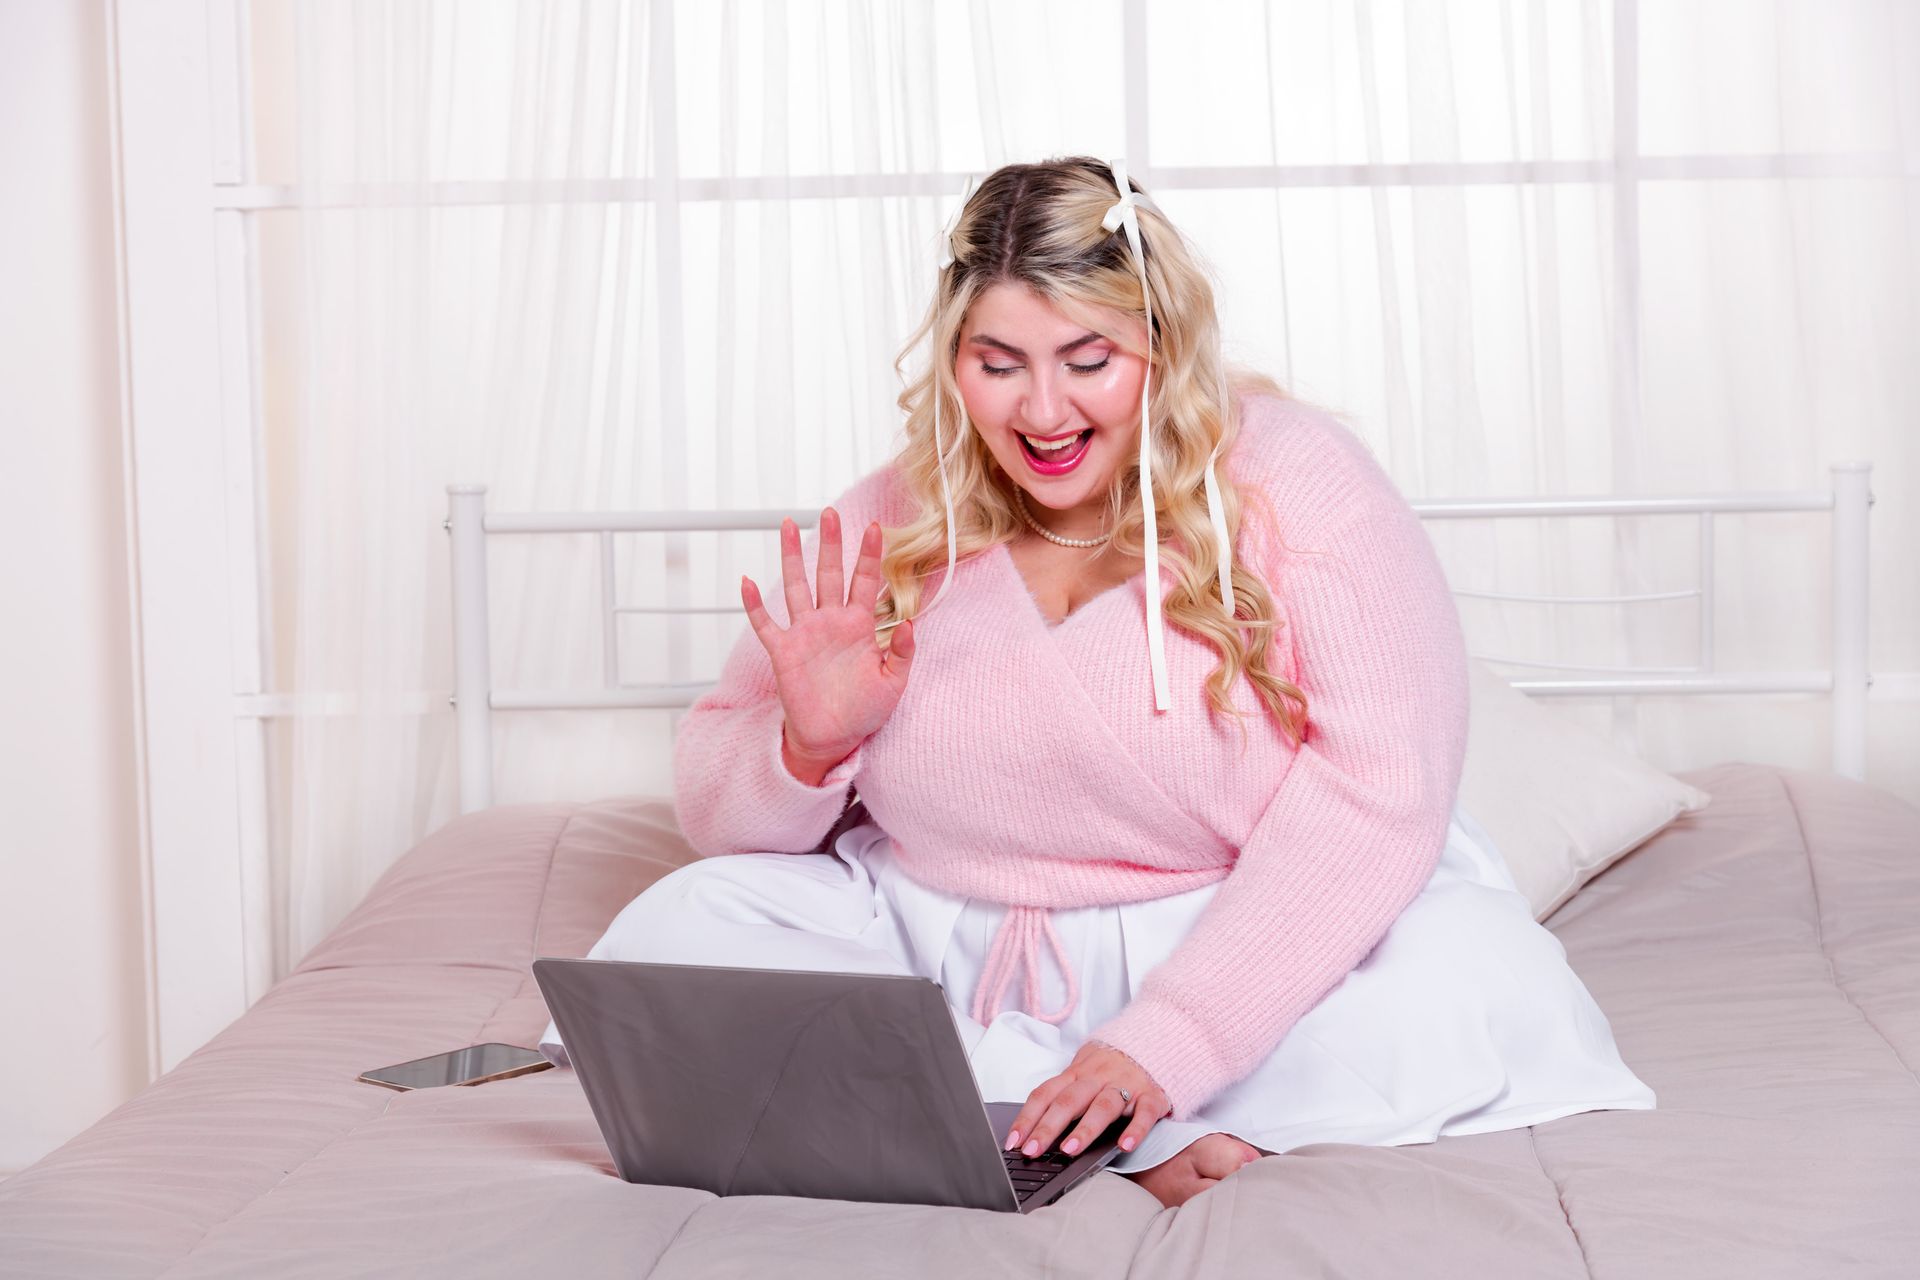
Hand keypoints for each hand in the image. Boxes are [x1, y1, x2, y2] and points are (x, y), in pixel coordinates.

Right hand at [741, 507, 915, 774]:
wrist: (833, 738)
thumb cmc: (864, 711)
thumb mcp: (893, 683)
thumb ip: (902, 653)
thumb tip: (908, 623)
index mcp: (859, 626)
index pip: (865, 582)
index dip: (870, 554)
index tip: (877, 526)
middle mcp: (831, 622)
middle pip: (829, 573)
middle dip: (830, 543)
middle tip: (829, 512)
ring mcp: (805, 634)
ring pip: (796, 587)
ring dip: (792, 557)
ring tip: (788, 526)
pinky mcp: (783, 652)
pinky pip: (765, 624)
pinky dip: (754, 605)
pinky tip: (745, 581)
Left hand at [1003, 1040, 1171, 1160]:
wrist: (1153, 1039)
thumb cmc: (1110, 1065)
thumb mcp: (1083, 1073)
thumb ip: (1064, 1097)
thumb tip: (1033, 1132)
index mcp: (1076, 1073)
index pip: (1045, 1094)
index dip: (1027, 1118)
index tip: (1013, 1142)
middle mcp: (1097, 1078)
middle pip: (1068, 1101)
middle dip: (1047, 1127)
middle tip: (1032, 1151)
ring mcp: (1125, 1085)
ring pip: (1103, 1106)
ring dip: (1085, 1129)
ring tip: (1070, 1150)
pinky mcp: (1152, 1095)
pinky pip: (1144, 1112)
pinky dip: (1136, 1129)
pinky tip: (1125, 1145)